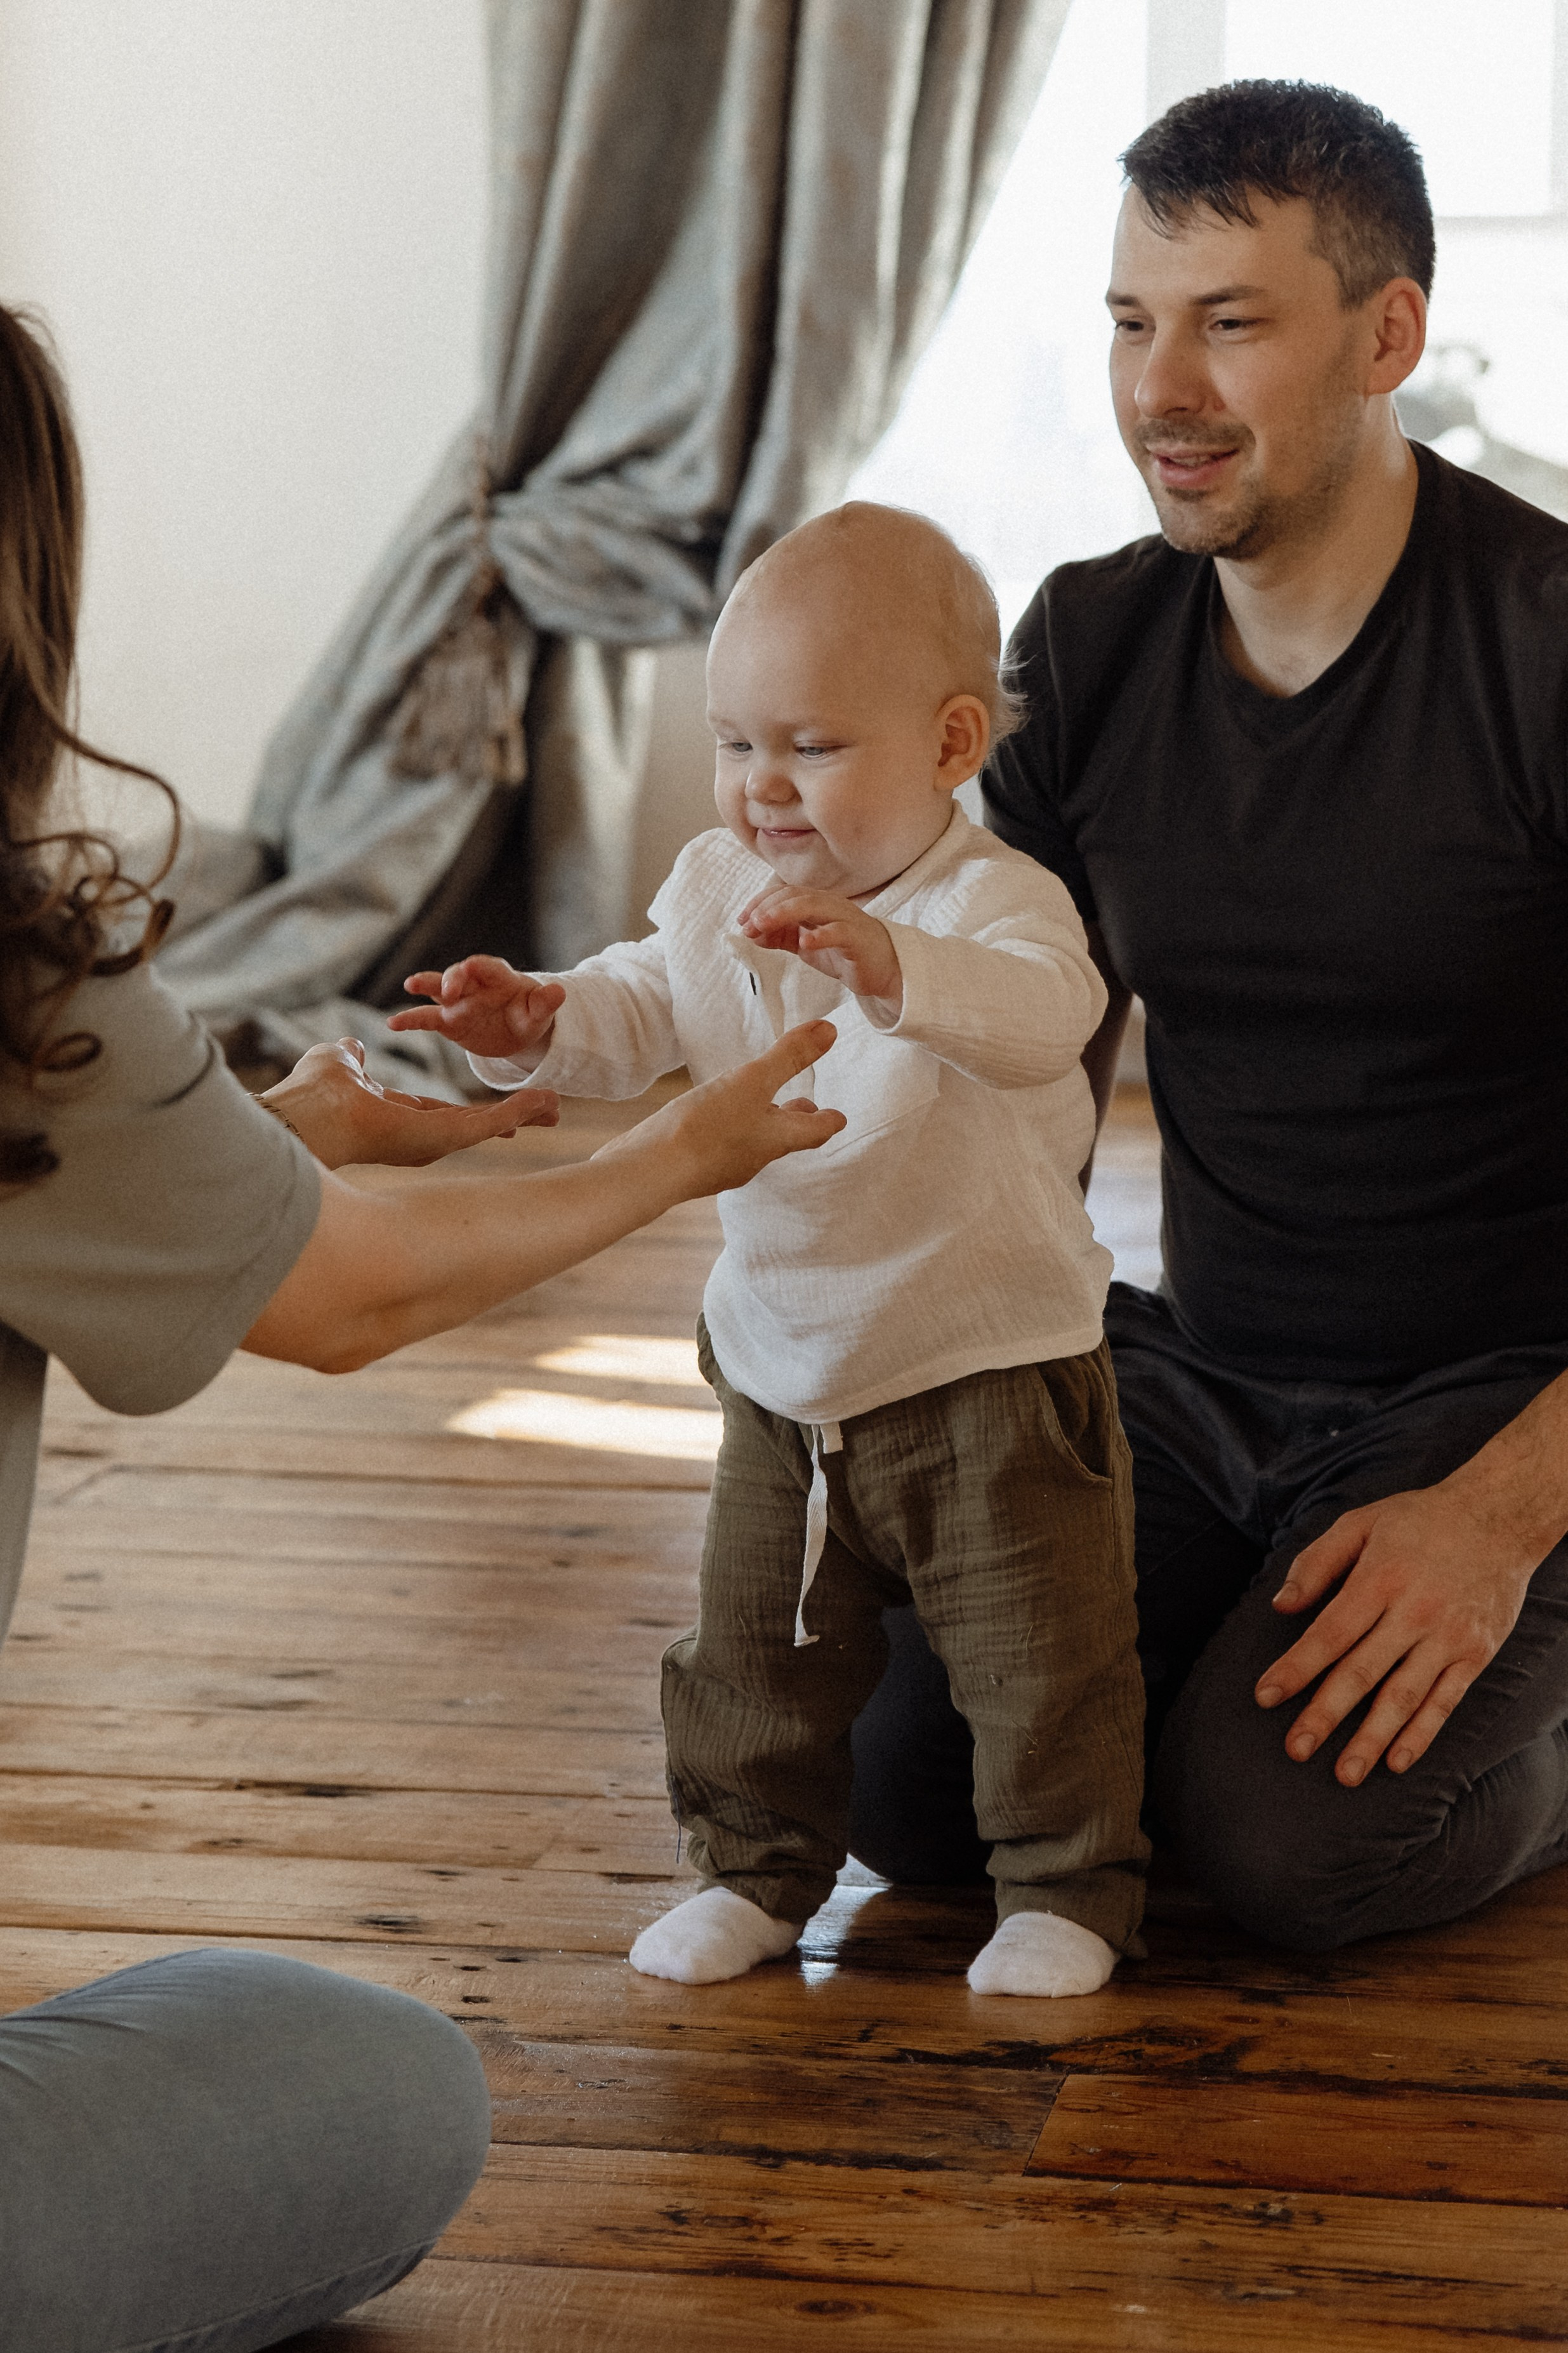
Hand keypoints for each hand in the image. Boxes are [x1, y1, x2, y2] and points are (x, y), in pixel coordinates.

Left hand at [260, 1037, 557, 1169]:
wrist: (311, 1116)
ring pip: (487, 1126)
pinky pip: (489, 1122)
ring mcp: (433, 1141)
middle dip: (510, 1119)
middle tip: (545, 1113)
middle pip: (473, 1126)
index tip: (496, 1114)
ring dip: (522, 1116)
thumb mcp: (338, 1062)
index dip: (470, 1113)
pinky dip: (518, 1111)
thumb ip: (350, 1058)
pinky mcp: (444, 1137)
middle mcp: (418, 1137)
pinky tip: (544, 1102)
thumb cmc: (313, 1093)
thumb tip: (352, 1048)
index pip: (440, 1116)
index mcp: (396, 1120)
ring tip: (554, 1107)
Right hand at [387, 955, 565, 1060]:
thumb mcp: (540, 1012)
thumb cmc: (529, 1014)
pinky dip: (409, 1020)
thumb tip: (559, 992)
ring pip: (437, 990)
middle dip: (453, 979)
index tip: (471, 967)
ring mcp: (458, 1002)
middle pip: (459, 975)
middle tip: (449, 989)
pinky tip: (393, 1024)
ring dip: (426, 985)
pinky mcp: (447, 1021)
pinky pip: (426, 1019)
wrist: (516, 1031)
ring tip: (411, 984)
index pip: (489, 967)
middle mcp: (474, 985)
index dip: (480, 967)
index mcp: (500, 978)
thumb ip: (546, 1003)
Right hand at [593, 1019, 845, 1198]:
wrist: (652, 1171)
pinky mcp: (695, 1167)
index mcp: (776, 1139)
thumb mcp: (752, 1081)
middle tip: (806, 1105)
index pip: (815, 1131)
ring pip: (753, 1143)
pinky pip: (721, 1148)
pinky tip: (711, 1121)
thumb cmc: (707, 1127)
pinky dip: (727, 1132)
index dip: (830, 1120)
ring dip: (761, 1125)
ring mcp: (723, 1166)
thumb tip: (830, 1031)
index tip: (839, 1116)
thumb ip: (788, 1057)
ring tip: (757, 1107)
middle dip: (796, 1120)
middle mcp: (755, 1157)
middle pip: (785, 1138)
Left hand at [738, 886, 901, 1006]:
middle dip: (767, 908)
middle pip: (794, 895)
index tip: (742, 920)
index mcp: (816, 903)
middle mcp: (830, 905)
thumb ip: (781, 937)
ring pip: (813, 906)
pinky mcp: (857, 939)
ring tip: (763, 926)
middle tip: (748, 925)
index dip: (759, 903)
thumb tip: (752, 933)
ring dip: (783, 914)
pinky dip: (820, 935)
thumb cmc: (844, 952)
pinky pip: (838, 932)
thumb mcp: (806, 945)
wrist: (882, 969)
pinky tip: (804, 943)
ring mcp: (845, 919)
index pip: (783, 893)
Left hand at [1256, 1482, 1539, 1785]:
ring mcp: (1448, 1637)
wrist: (1500, 1517)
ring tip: (1345, 1774)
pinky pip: (1445, 1701)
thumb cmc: (1419, 1520)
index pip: (1330, 1633)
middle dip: (1326, 1714)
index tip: (1265, 1696)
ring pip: (1404, 1696)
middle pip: (1363, 1672)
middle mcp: (1414, 1612)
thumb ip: (1316, 1563)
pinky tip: (1397, 1760)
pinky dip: (1422, 1733)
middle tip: (1295, 1749)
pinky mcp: (1475, 1654)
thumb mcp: (1361, 1522)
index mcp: (1380, 1579)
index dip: (1297, 1668)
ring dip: (1372, 1738)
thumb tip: (1280, 1606)